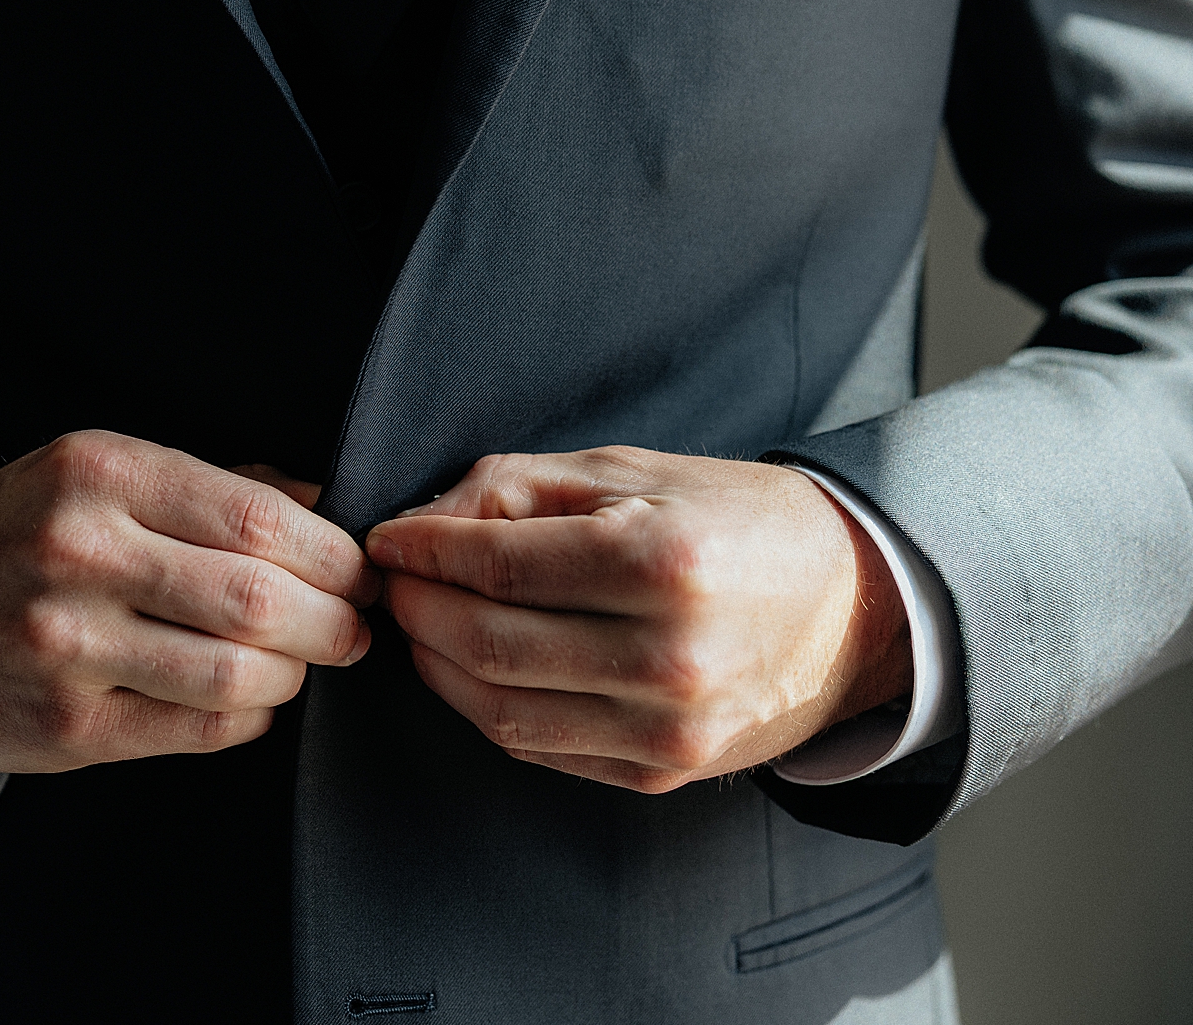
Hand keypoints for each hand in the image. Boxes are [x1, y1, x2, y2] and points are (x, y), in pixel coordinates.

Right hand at [0, 430, 377, 772]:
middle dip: (333, 620)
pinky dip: (248, 716)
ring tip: (299, 661)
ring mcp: (67, 645)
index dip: (334, 555)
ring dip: (294, 673)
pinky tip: (246, 696)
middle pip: (257, 598)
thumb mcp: (105, 475)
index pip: (257, 519)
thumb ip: (217, 487)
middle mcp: (79, 554)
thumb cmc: (27, 535)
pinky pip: (201, 730)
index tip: (359, 570)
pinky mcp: (67, 724)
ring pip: (238, 674)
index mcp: (100, 473)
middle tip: (352, 625)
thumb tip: (330, 513)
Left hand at [364, 447, 909, 792]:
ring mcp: (669, 728)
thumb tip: (421, 524)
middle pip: (488, 643)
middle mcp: (670, 655)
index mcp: (663, 560)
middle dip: (419, 611)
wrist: (855, 606)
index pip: (499, 564)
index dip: (423, 552)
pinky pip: (540, 748)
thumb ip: (518, 487)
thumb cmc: (737, 522)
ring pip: (502, 711)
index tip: (388, 541)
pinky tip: (476, 668)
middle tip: (395, 584)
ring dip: (438, 667)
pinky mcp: (663, 772)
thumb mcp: (634, 471)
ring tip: (425, 624)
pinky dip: (489, 708)